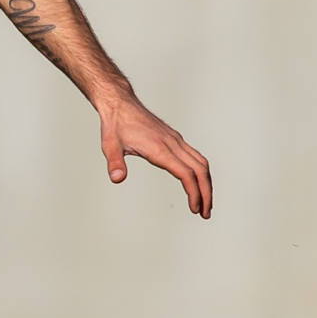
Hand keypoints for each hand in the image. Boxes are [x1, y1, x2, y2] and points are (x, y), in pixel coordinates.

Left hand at [97, 95, 212, 218]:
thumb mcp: (110, 145)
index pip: (185, 173)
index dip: (194, 192)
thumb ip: (114, 162)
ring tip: (204, 203)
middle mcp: (172, 144)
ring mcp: (175, 140)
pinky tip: (196, 182)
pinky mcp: (174, 138)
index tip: (194, 208)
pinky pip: (195, 156)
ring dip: (206, 183)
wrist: (120, 104)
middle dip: (206, 193)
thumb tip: (117, 178)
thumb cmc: (115, 124)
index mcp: (160, 148)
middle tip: (205, 213)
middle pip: (200, 170)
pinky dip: (200, 172)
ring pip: (201, 162)